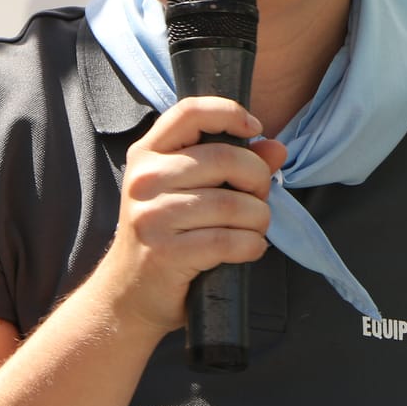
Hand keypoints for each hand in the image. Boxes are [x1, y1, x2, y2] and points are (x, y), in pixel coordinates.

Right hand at [95, 96, 286, 332]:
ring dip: (259, 219)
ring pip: (233, 204)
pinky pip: (228, 241)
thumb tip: (278, 148)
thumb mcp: (190, 192)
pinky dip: (251, 246)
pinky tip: (249, 249)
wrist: (129, 294)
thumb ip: (233, 165)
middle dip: (258, 180)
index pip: (190, 112)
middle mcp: (145, 179)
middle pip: (226, 159)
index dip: (229, 112)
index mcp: (148, 154)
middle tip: (258, 199)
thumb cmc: (166, 237)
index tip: (254, 129)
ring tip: (254, 229)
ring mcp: (152, 216)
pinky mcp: (165, 252)